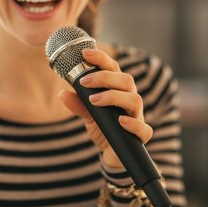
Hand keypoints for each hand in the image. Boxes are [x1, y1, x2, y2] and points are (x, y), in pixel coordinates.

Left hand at [59, 48, 152, 167]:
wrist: (111, 153)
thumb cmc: (103, 128)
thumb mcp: (88, 114)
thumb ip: (78, 104)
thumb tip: (63, 93)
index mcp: (118, 90)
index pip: (113, 69)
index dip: (101, 59)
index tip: (85, 53)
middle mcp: (129, 100)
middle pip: (126, 80)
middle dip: (105, 77)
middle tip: (84, 81)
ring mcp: (137, 117)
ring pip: (135, 99)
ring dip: (113, 97)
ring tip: (94, 100)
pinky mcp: (140, 136)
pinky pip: (144, 129)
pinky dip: (133, 124)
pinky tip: (121, 121)